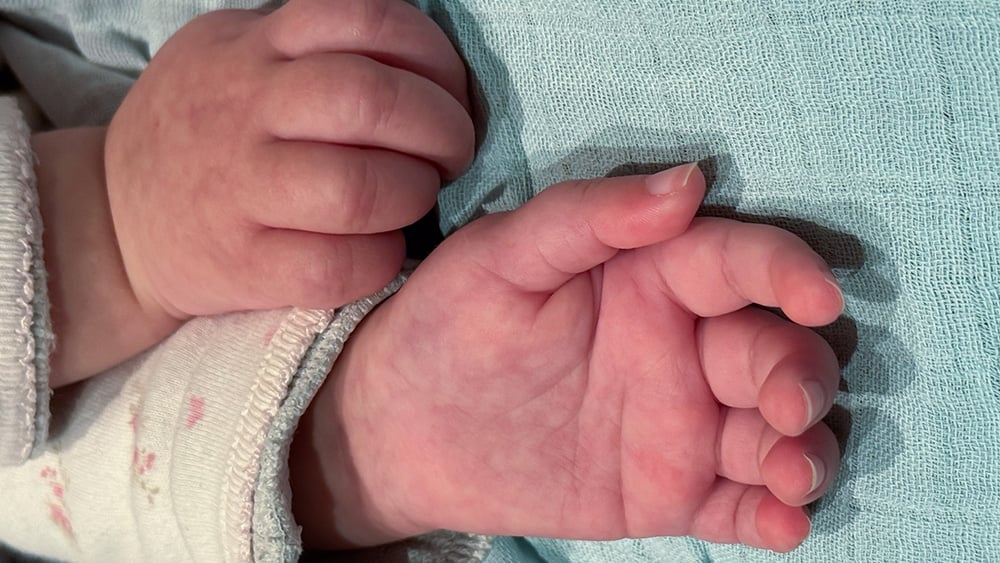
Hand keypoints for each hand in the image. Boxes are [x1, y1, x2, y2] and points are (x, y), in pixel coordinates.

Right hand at [106, 0, 473, 319]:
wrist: (114, 219)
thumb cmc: (203, 131)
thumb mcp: (238, 55)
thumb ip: (313, 46)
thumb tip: (423, 65)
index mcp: (254, 47)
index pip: (366, 18)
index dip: (432, 57)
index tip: (448, 93)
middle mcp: (245, 108)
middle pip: (371, 101)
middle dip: (442, 129)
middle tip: (451, 153)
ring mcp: (238, 189)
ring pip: (360, 188)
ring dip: (415, 195)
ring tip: (415, 198)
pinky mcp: (241, 265)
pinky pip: (338, 266)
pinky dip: (382, 258)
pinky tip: (382, 248)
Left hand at [291, 164, 844, 551]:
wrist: (402, 427)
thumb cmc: (448, 321)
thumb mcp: (502, 255)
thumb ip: (590, 217)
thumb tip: (687, 182)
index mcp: (653, 276)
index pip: (738, 264)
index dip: (787, 273)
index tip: (820, 296)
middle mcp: (682, 346)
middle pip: (775, 353)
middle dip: (799, 377)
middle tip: (786, 406)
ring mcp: (681, 422)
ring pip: (774, 434)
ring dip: (805, 452)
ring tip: (792, 476)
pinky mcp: (668, 490)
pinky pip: (736, 505)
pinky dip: (773, 517)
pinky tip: (784, 526)